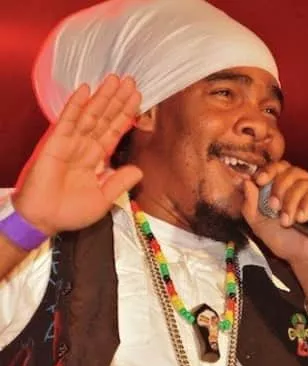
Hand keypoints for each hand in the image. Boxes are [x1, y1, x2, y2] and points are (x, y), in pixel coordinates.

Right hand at [13, 75, 142, 234]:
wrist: (45, 220)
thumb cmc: (71, 211)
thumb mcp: (103, 198)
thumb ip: (120, 182)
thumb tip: (138, 170)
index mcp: (97, 158)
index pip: (115, 131)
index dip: (126, 115)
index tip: (138, 99)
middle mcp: (86, 146)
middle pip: (105, 118)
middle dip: (118, 100)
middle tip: (130, 81)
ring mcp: (71, 143)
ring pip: (90, 115)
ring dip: (102, 97)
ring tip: (115, 79)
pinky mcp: (55, 143)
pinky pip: (67, 121)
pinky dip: (76, 105)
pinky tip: (86, 90)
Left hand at [242, 160, 307, 301]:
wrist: (303, 259)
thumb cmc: (284, 240)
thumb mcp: (258, 223)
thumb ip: (249, 204)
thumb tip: (246, 182)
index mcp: (286, 186)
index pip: (279, 166)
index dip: (269, 170)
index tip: (259, 180)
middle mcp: (304, 185)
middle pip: (290, 171)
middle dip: (278, 188)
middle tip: (273, 208)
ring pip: (303, 182)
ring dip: (291, 202)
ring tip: (288, 221)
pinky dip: (307, 205)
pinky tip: (302, 218)